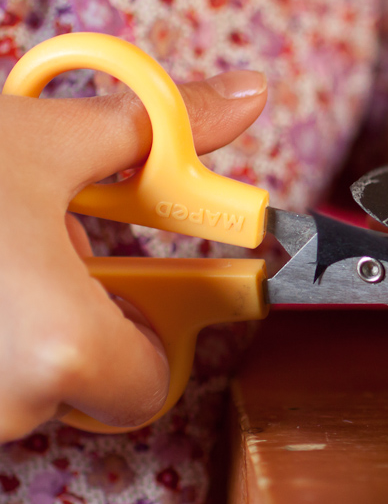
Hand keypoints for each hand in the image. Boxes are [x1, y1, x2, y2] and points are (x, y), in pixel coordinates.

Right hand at [0, 71, 266, 441]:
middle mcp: (1, 407)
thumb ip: (156, 132)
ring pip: (13, 388)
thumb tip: (247, 96)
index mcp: (60, 350)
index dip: (146, 332)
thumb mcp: (42, 140)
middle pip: (76, 386)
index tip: (128, 289)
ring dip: (9, 331)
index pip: (148, 385)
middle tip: (31, 259)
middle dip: (68, 325)